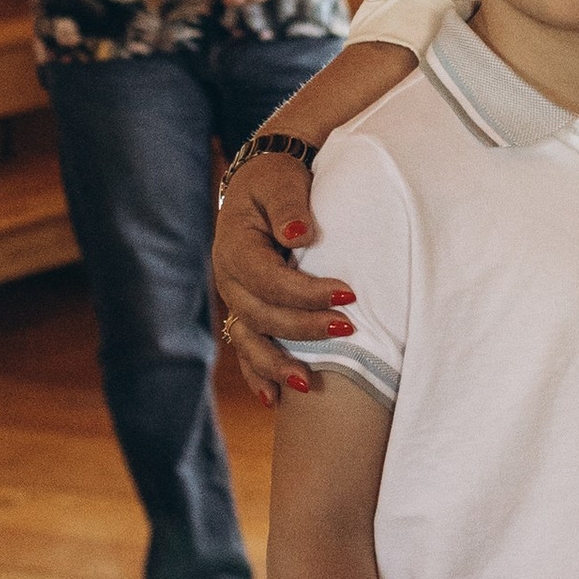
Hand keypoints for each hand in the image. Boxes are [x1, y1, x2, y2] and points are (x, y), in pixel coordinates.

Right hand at [211, 44, 415, 400]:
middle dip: (304, 328)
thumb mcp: (282, 181)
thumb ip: (290, 207)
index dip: (307, 293)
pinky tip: (275, 399)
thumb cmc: (278, 179)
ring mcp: (235, 298)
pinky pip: (246, 348)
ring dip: (277, 364)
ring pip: (249, 340)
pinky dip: (259, 374)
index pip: (268, 279)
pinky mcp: (246, 310)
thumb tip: (298, 236)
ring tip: (308, 384)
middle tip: (350, 329)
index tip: (350, 294)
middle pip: (261, 315)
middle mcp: (229, 278)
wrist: (262, 182)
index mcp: (235, 246)